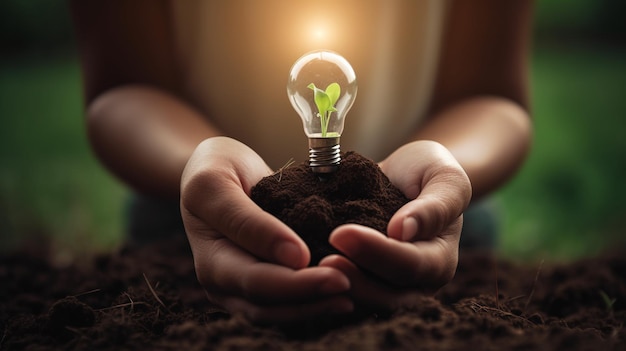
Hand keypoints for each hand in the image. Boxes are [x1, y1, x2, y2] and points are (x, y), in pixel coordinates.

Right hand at [180, 137, 351, 322]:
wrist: (213, 171)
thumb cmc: (215, 170)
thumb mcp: (217, 184)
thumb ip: (249, 221)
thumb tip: (294, 258)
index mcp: (211, 260)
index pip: (256, 281)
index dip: (296, 282)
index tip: (336, 273)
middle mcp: (223, 284)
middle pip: (270, 306)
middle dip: (312, 299)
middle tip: (352, 286)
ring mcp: (239, 290)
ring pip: (280, 313)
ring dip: (316, 307)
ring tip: (353, 296)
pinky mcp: (258, 287)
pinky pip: (286, 304)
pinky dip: (313, 301)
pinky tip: (343, 291)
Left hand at [319, 140, 470, 310]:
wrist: (404, 177)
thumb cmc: (427, 173)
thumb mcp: (444, 178)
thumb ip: (435, 205)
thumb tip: (403, 232)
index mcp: (439, 260)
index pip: (410, 265)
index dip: (377, 253)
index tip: (342, 233)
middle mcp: (415, 285)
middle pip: (387, 296)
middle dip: (354, 278)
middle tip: (323, 259)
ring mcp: (387, 290)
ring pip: (362, 304)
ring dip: (336, 289)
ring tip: (308, 271)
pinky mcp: (360, 286)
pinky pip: (342, 296)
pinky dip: (323, 288)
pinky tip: (301, 273)